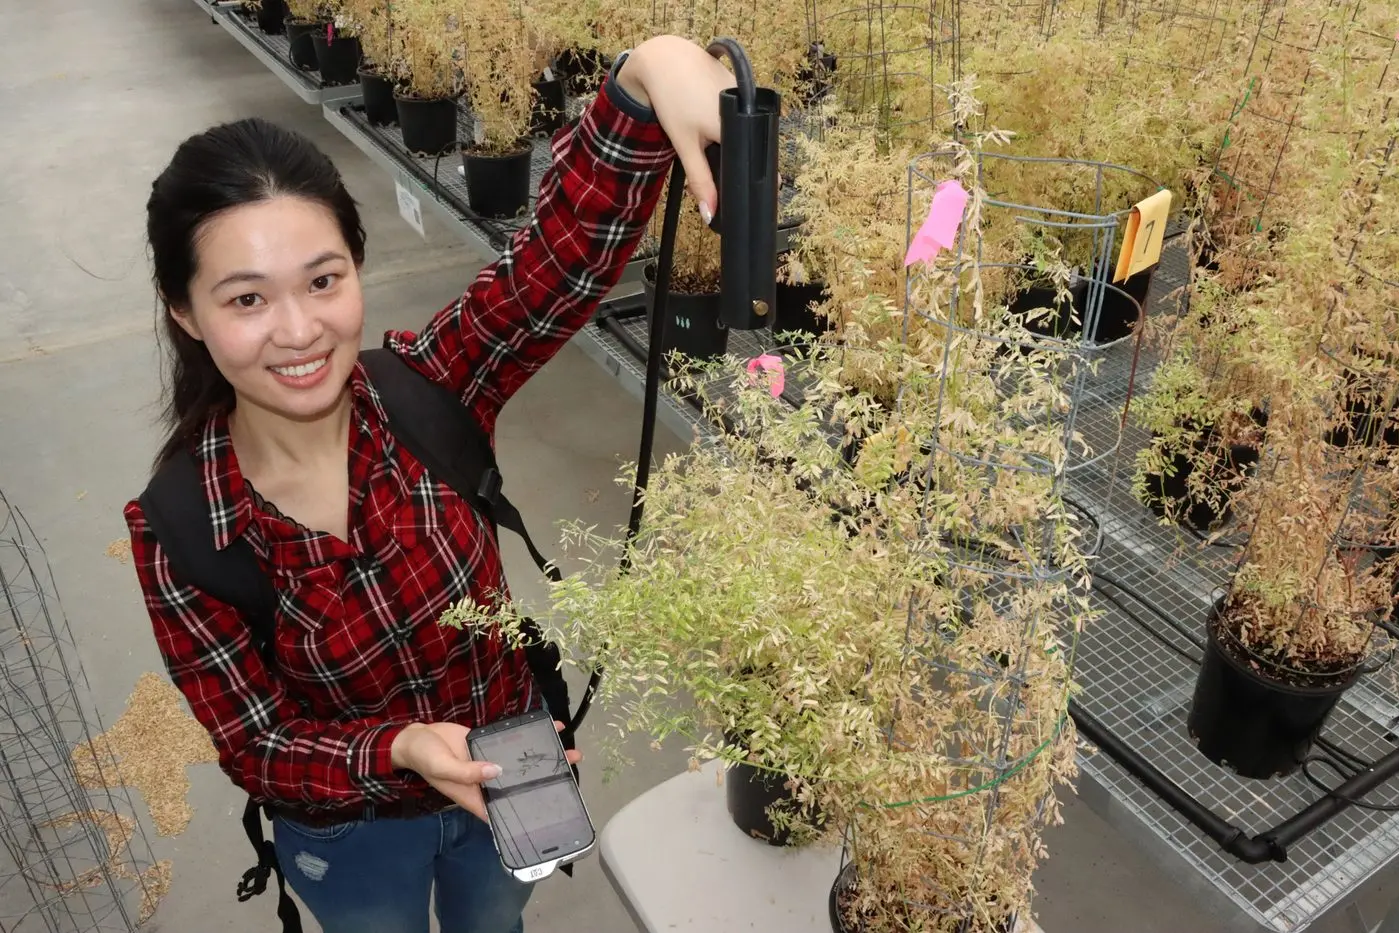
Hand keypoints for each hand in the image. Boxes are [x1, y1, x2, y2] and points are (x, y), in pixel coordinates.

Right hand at [390, 721, 582, 821]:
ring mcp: (489, 763)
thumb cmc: (425, 758)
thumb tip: (497, 771)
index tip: (551, 807)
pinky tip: (549, 727)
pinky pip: (512, 743)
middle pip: (520, 785)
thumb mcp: (443, 767)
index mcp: (476, 796)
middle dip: (544, 780)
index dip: (526, 812)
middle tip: (571, 772)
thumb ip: (468, 772)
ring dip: (543, 757)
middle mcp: (486, 783)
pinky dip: (529, 736)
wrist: (414, 737)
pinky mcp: (488, 745)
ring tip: (571, 751)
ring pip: (521, 763)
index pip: (505, 811)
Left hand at [616, 35, 737, 221]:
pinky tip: (711, 115)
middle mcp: (749, 107)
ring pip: (748, 127)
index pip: (756, 161)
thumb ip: (700, 181)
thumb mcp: (684, 145)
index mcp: (737, 124)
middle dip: (740, 158)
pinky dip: (732, 120)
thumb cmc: (671, 100)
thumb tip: (711, 214)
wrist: (665, 60)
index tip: (750, 191)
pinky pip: (744, 110)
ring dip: (735, 138)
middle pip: (753, 145)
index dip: (754, 179)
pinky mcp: (742, 83)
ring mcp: (747, 93)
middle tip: (716, 155)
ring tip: (709, 132)